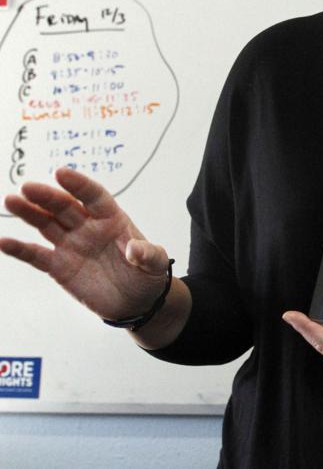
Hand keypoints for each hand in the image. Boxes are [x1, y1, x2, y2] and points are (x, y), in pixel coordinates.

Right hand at [1, 167, 170, 320]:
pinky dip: (20, 249)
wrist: (136, 302)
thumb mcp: (155, 263)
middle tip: (28, 187)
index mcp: (112, 219)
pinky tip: (4, 242)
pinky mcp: (59, 266)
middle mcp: (87, 227)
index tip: (62, 173)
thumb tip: (134, 251)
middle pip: (65, 207)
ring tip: (12, 200)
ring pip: (46, 224)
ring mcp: (71, 245)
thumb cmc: (147, 276)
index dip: (78, 184)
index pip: (94, 196)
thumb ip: (147, 254)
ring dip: (29, 213)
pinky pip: (37, 255)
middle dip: (47, 197)